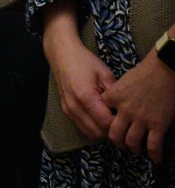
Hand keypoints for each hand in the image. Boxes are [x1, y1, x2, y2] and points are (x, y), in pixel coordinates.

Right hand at [42, 3, 114, 139]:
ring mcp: (68, 110)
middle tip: (121, 119)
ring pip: (89, 133)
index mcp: (85, 97)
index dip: (119, 123)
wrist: (61, 54)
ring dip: (102, 130)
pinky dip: (93, 127)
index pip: (106, 123)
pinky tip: (100, 117)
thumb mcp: (105, 74)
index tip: (126, 115)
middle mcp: (74, 107)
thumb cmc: (84, 61)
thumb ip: (115, 95)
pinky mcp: (66, 110)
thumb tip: (125, 111)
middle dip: (112, 130)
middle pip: (98, 132)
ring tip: (111, 119)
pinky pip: (82, 127)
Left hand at [103, 46, 174, 161]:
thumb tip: (114, 101)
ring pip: (131, 142)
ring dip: (133, 148)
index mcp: (114, 98)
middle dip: (116, 142)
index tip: (109, 126)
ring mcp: (141, 119)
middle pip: (114, 133)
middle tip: (120, 144)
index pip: (102, 114)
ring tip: (135, 150)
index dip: (105, 121)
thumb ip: (116, 93)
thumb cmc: (144, 72)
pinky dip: (154, 154)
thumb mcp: (122, 80)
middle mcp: (125, 111)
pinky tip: (155, 159)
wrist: (163, 70)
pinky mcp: (158, 125)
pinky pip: (153, 145)